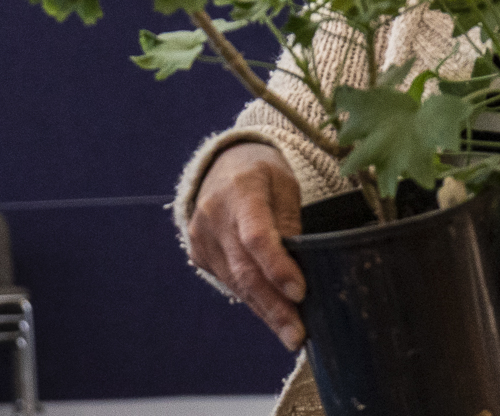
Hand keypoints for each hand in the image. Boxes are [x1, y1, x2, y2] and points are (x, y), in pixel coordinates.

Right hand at [188, 142, 306, 349]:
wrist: (223, 164)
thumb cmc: (263, 172)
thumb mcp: (285, 183)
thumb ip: (290, 219)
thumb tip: (298, 264)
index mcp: (242, 189)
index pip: (256, 235)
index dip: (278, 267)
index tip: (300, 293)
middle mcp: (215, 215)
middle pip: (245, 269)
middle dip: (273, 306)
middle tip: (297, 335)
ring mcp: (202, 236)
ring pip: (236, 282)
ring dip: (265, 310)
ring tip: (291, 333)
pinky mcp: (199, 253)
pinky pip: (229, 281)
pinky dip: (252, 298)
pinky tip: (272, 313)